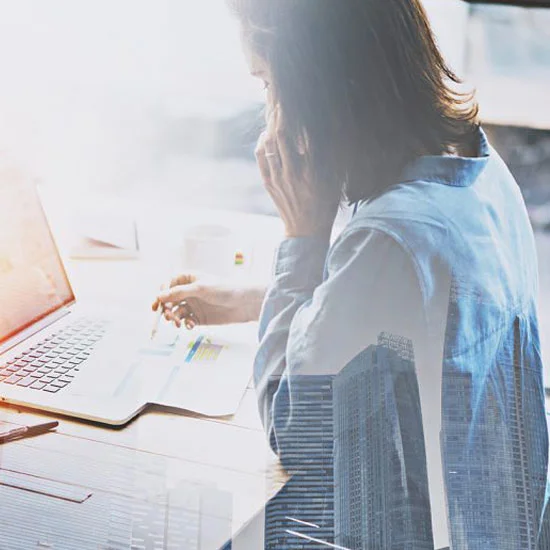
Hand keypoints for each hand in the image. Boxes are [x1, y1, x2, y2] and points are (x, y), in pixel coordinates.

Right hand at [152, 274, 265, 327]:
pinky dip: (185, 324)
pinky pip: (186, 321)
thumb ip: (179, 292)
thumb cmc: (225, 289)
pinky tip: (190, 325)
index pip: (168, 285)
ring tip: (178, 323)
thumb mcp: (201, 288)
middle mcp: (189, 292)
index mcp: (188, 279)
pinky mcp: (199, 317)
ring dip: (174, 318)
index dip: (161, 294)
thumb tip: (160, 296)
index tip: (158, 304)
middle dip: (166, 309)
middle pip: (169, 300)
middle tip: (168, 316)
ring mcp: (194, 305)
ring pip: (176, 312)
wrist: (244, 303)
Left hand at [255, 105, 337, 237]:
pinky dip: (263, 142)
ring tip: (274, 114)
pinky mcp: (269, 182)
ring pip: (269, 143)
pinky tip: (267, 135)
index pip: (303, 134)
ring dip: (271, 125)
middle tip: (280, 99)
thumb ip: (334, 156)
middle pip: (282, 133)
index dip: (297, 116)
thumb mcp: (335, 180)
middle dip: (280, 114)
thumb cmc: (325, 204)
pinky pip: (261, 156)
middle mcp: (293, 172)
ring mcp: (278, 177)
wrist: (306, 230)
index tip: (296, 102)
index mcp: (313, 170)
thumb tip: (335, 131)